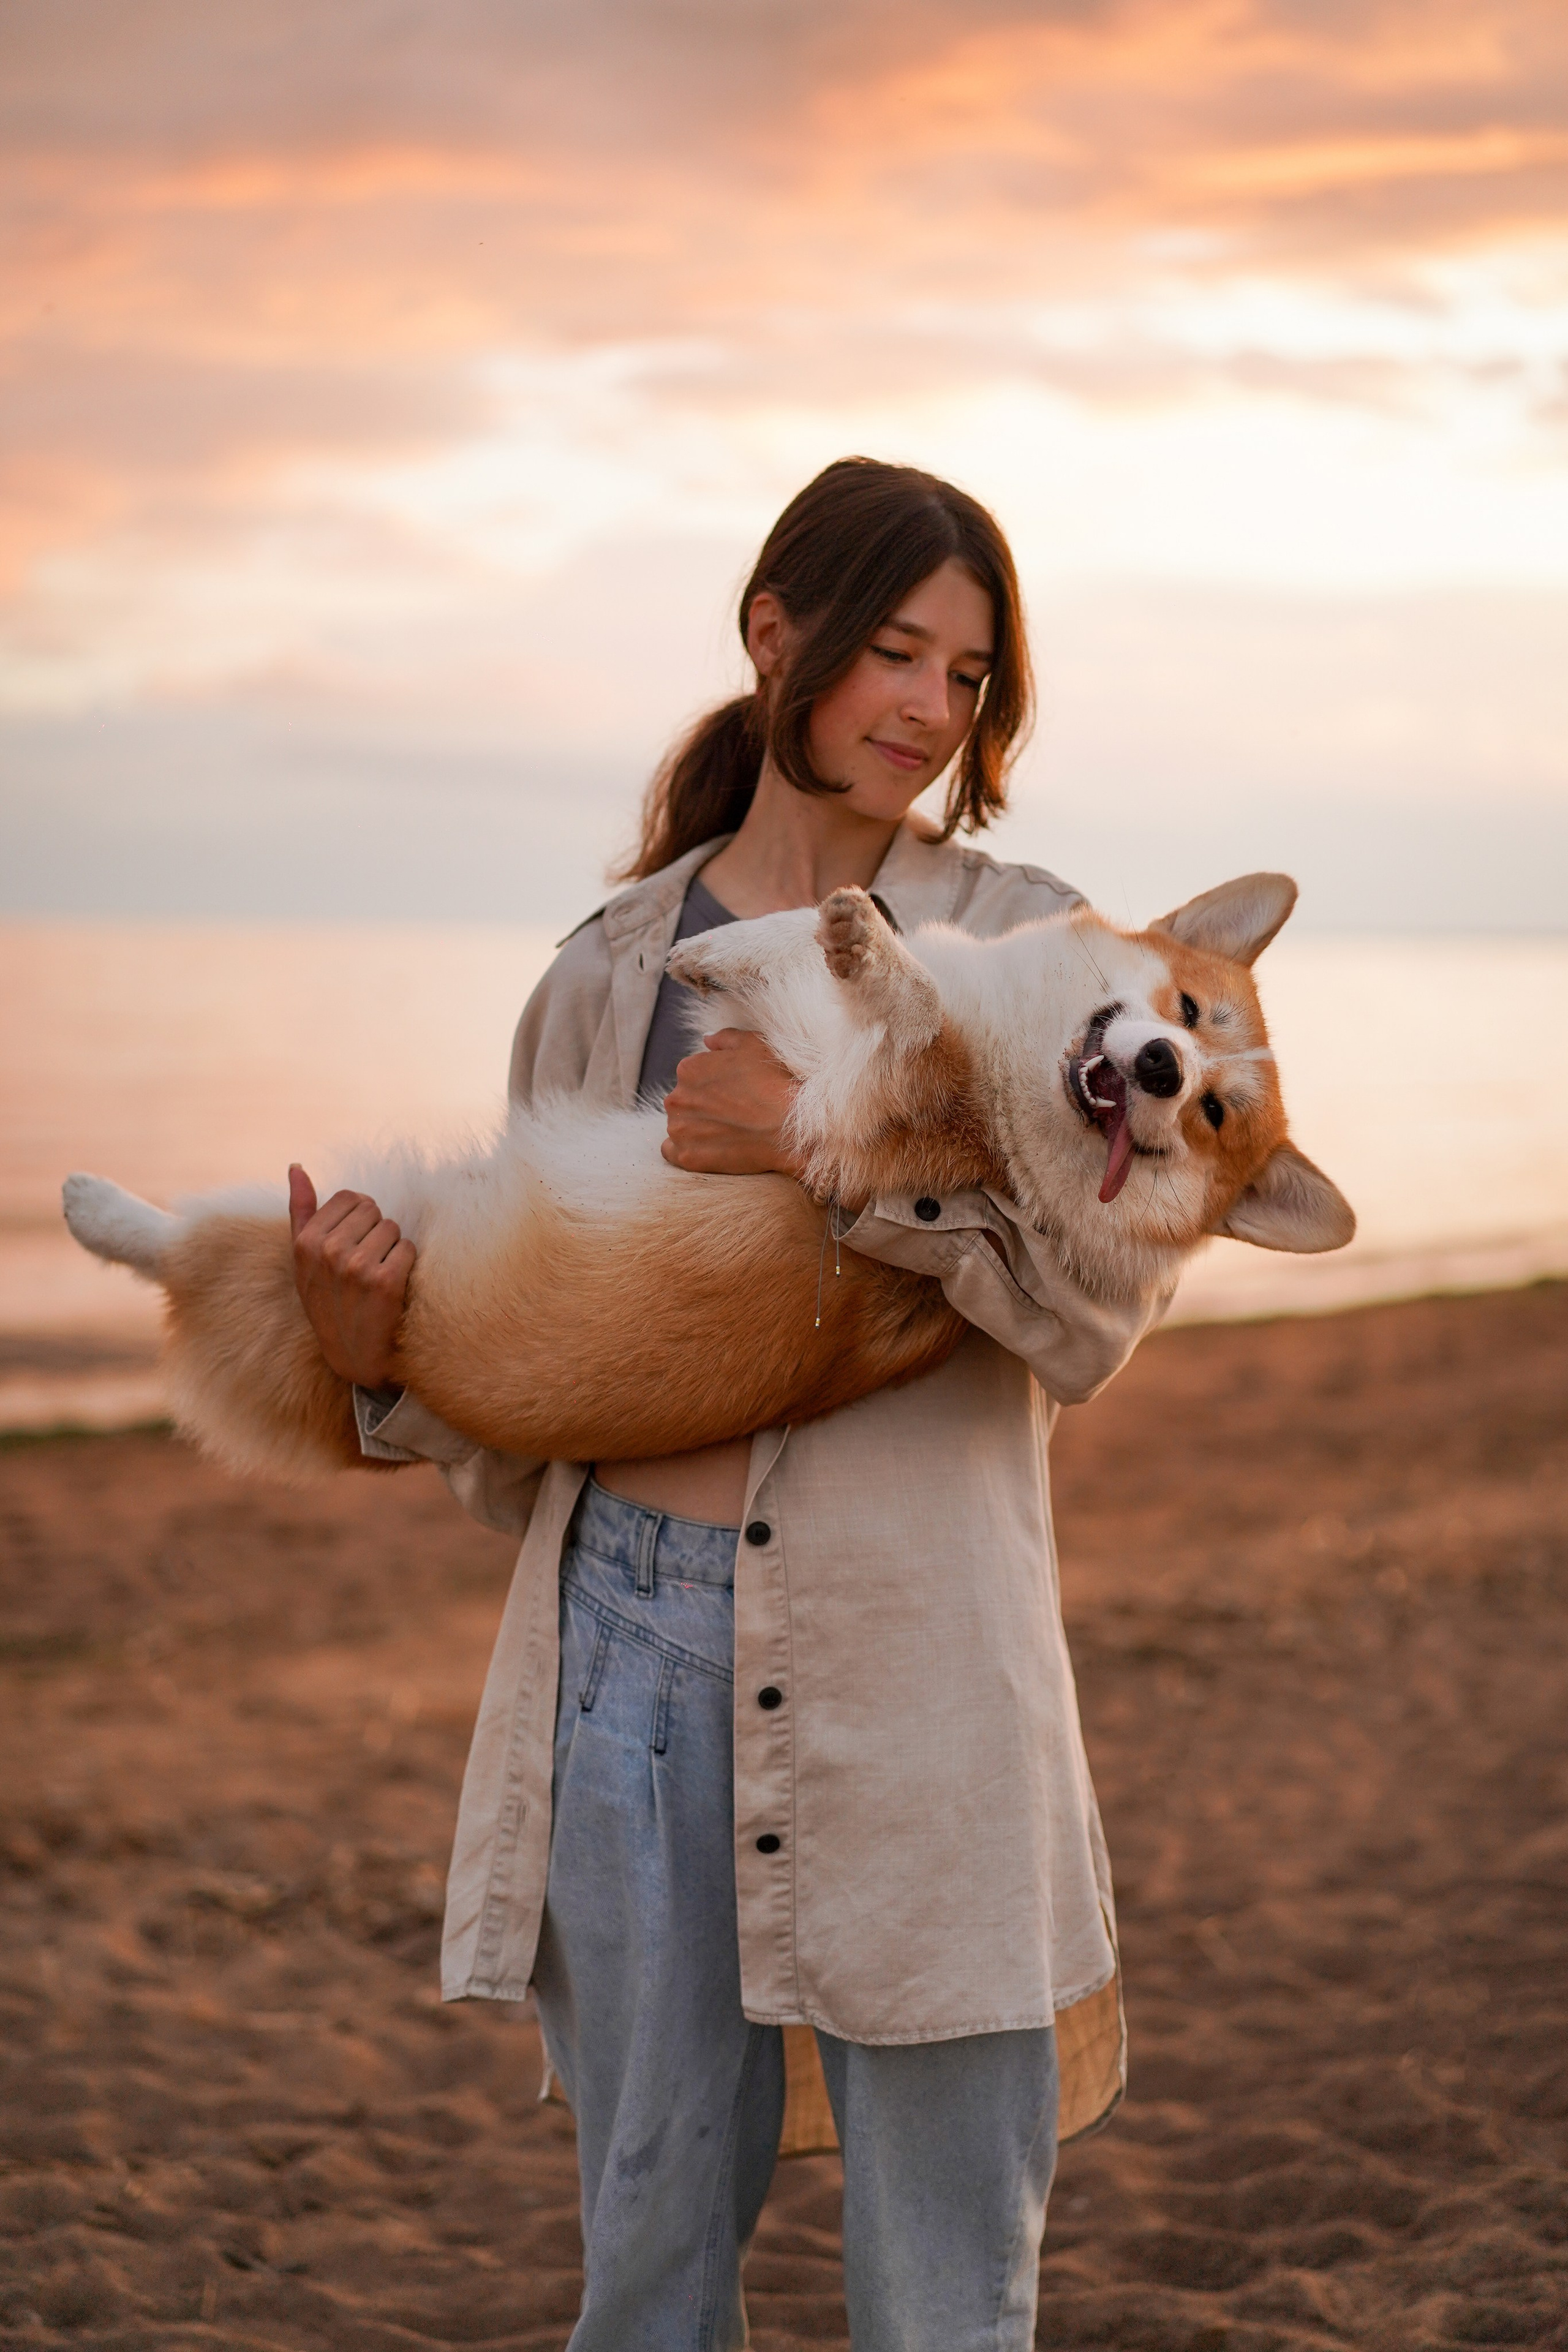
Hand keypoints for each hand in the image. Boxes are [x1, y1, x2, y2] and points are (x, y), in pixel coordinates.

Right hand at [288, 1165, 414, 1386]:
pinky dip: (407, 1263)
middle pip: (373, 1209)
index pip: (349, 1197)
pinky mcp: (386, 1281)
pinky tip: (393, 1286)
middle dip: (375, 1231)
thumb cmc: (329, 1301)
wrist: (354, 1355)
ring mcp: (357, 1266)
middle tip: (366, 1263)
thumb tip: (296, 1167)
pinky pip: (409, 1248)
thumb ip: (301, 1210)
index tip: (353, 1243)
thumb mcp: (304, 1259)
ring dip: (392, 1248)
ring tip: (378, 1275)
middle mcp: (328, 1251)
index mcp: (306, 1242)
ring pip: (393, 1228)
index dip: (359, 1218)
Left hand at [661, 1030, 804, 1176]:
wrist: (792, 1127)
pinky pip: (673, 1152)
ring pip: (679, 1126)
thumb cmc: (776, 1083)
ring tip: (728, 1133)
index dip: (715, 1085)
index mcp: (689, 1069)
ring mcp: (680, 1129)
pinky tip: (709, 1148)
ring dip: (696, 1128)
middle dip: (704, 1106)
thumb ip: (724, 1038)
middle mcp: (677, 1098)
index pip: (693, 1076)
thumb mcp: (754, 1045)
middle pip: (684, 1101)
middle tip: (734, 1114)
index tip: (735, 1093)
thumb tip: (707, 1039)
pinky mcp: (687, 1157)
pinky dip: (687, 1149)